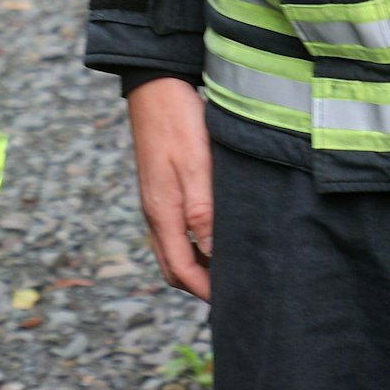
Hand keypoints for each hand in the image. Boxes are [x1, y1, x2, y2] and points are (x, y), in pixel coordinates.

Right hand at [126, 76, 212, 300]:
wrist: (155, 86)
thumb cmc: (178, 122)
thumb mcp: (197, 166)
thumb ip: (203, 212)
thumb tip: (211, 256)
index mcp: (162, 212)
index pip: (181, 271)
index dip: (206, 292)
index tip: (233, 303)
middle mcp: (155, 212)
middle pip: (174, 266)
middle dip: (199, 285)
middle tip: (234, 290)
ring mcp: (156, 199)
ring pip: (173, 248)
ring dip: (197, 264)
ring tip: (229, 266)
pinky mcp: (161, 187)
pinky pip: (174, 229)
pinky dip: (192, 243)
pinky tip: (214, 233)